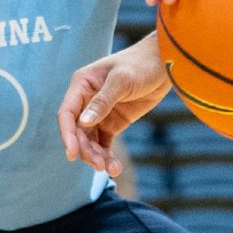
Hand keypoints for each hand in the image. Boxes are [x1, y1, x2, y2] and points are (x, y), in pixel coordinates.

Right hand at [57, 36, 170, 174]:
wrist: (165, 64)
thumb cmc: (141, 63)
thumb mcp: (122, 80)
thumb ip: (103, 101)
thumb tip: (84, 122)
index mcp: (82, 85)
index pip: (67, 113)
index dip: (67, 134)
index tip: (72, 154)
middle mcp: (86, 100)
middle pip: (78, 132)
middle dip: (86, 150)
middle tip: (100, 166)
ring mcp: (99, 113)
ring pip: (90, 141)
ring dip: (97, 156)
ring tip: (112, 169)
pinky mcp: (113, 122)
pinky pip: (103, 143)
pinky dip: (106, 155)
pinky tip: (114, 166)